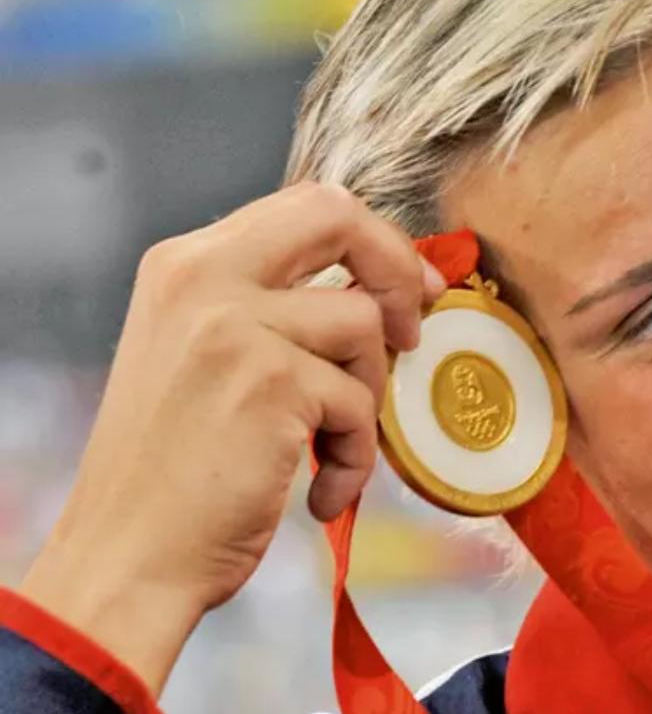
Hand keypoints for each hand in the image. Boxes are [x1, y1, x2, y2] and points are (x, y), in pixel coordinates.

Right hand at [19, 182, 445, 694]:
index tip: (410, 285)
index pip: (307, 205)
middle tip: (412, 333)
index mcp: (185, 263)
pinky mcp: (271, 384)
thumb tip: (375, 284)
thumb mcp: (200, 354)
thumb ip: (268, 305)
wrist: (127, 558)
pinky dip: (355, 457)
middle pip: (339, 220)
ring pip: (362, 326)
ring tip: (328, 446)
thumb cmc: (173, 471)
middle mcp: (203, 278)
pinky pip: (359, 404)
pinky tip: (321, 491)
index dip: (374, 241)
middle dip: (396, 270)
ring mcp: (236, 327)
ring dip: (364, 396)